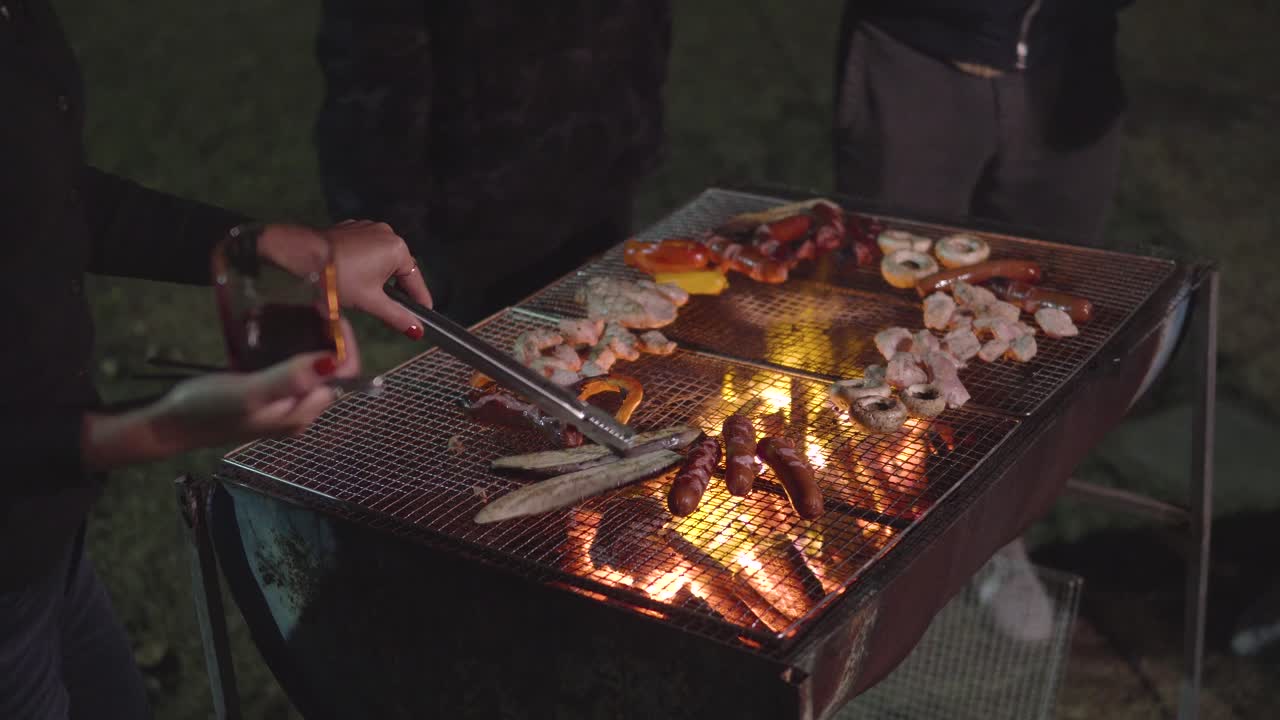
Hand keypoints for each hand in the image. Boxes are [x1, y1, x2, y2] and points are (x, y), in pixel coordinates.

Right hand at [82, 325, 361, 470]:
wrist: (167, 426)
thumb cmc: (206, 410)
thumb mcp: (250, 392)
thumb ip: (290, 377)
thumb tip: (332, 361)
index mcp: (301, 412)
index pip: (346, 376)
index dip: (345, 344)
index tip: (331, 315)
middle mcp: (297, 412)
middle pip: (333, 372)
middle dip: (332, 340)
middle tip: (317, 310)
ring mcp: (281, 405)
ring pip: (312, 369)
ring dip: (313, 343)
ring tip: (304, 316)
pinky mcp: (264, 397)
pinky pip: (290, 370)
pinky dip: (292, 350)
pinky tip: (280, 335)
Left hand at [258, 221, 432, 338]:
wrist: (300, 255)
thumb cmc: (337, 277)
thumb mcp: (370, 302)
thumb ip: (397, 316)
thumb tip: (417, 329)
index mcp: (397, 248)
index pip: (415, 279)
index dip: (420, 299)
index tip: (424, 313)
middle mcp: (386, 233)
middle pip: (399, 268)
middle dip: (396, 289)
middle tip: (392, 310)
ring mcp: (368, 228)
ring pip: (382, 259)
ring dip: (379, 276)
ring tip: (368, 295)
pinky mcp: (351, 229)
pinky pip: (367, 249)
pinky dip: (365, 264)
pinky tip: (354, 278)